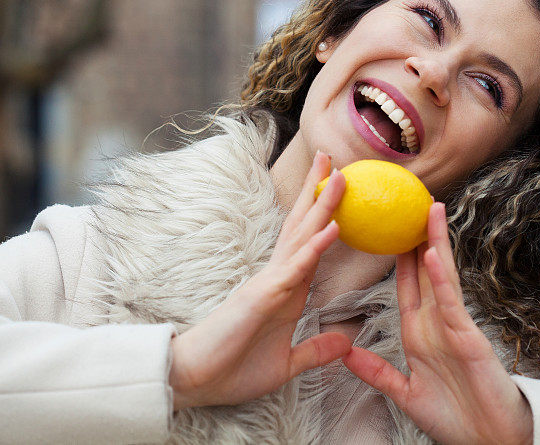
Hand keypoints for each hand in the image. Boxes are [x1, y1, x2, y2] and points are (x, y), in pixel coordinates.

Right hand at [169, 151, 350, 409]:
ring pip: (300, 237)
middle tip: (333, 158)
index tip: (338, 188)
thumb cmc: (234, 370)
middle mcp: (277, 278)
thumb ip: (316, 350)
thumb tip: (346, 342)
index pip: (309, 244)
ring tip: (339, 176)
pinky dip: (313, 248)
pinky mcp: (260, 298)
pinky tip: (331, 228)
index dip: (324, 215)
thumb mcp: (287, 363)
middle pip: (303, 226)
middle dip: (319, 192)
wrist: (193, 382)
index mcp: (286, 290)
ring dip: (321, 206)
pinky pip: (293, 270)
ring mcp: (268, 284)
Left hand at [341, 203, 533, 443]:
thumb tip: (348, 353)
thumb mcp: (405, 393)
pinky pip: (450, 304)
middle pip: (426, 271)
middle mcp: (437, 324)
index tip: (391, 230)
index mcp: (420, 333)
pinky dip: (441, 280)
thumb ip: (378, 372)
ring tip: (430, 211)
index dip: (400, 258)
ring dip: (435, 244)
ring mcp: (454, 327)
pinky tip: (433, 257)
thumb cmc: (454, 418)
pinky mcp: (467, 338)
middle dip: (419, 237)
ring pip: (442, 277)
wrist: (488, 442)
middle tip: (412, 202)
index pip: (407, 286)